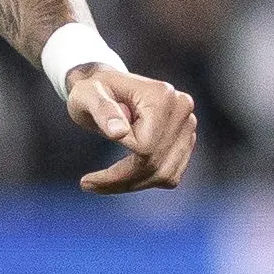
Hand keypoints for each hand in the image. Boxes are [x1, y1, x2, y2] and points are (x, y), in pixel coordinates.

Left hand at [66, 65, 196, 193]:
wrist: (104, 87)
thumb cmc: (92, 90)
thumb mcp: (87, 96)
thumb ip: (102, 111)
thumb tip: (119, 133)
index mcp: (162, 95)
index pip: (146, 148)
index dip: (117, 168)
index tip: (86, 179)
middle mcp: (182, 108)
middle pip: (156, 164)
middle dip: (122, 182)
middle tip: (89, 186)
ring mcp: (188, 124)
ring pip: (165, 175)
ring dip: (132, 185)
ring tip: (102, 183)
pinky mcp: (186, 139)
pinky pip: (170, 175)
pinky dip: (144, 182)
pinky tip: (122, 176)